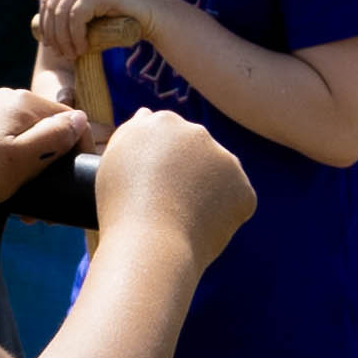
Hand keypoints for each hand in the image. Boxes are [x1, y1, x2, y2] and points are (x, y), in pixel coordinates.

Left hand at [0, 83, 98, 221]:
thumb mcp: (22, 161)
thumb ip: (55, 137)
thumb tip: (82, 118)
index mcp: (21, 102)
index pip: (70, 120)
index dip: (79, 152)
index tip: (76, 185)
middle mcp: (2, 101)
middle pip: (46, 131)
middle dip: (53, 167)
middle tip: (48, 207)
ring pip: (24, 143)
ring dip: (32, 174)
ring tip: (26, 209)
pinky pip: (2, 147)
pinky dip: (10, 170)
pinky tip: (3, 194)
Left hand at [28, 0, 158, 91]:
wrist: (150, 11)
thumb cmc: (117, 7)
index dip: (45, 23)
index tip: (51, 44)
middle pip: (53, 5)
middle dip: (53, 33)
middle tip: (61, 53)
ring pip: (62, 13)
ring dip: (64, 39)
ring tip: (72, 54)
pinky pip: (76, 18)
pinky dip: (76, 37)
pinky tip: (83, 48)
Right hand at [89, 103, 257, 266]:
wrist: (148, 244)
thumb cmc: (120, 209)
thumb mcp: (114, 162)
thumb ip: (131, 133)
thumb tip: (147, 113)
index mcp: (162, 122)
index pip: (169, 139)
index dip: (162, 167)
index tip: (150, 189)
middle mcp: (196, 132)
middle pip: (196, 154)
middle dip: (188, 176)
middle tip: (166, 206)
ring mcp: (223, 158)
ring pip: (219, 177)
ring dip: (208, 193)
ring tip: (182, 219)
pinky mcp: (243, 188)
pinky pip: (236, 203)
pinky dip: (224, 217)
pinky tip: (201, 228)